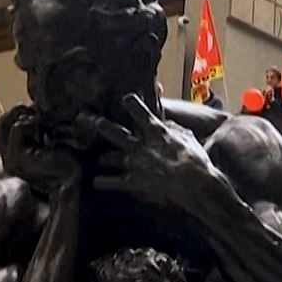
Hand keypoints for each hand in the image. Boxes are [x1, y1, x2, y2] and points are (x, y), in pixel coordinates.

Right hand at [0, 105, 79, 191]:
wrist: (71, 181)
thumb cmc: (64, 162)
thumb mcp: (47, 143)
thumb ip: (36, 132)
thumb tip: (33, 109)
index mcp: (12, 155)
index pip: (1, 128)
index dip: (16, 115)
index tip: (35, 111)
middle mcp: (7, 158)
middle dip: (15, 112)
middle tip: (34, 109)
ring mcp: (10, 159)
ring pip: (3, 125)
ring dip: (23, 116)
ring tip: (41, 119)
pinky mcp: (18, 158)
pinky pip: (17, 129)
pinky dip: (30, 122)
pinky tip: (43, 125)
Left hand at [86, 94, 219, 207]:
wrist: (192, 183)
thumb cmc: (195, 160)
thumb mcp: (188, 138)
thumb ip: (174, 129)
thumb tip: (166, 123)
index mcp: (155, 131)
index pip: (138, 110)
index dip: (130, 102)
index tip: (125, 98)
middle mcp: (139, 144)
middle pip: (113, 131)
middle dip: (99, 124)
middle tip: (86, 119)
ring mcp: (133, 163)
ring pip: (109, 157)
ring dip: (104, 158)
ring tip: (100, 159)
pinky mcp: (131, 182)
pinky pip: (110, 182)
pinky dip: (102, 182)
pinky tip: (96, 181)